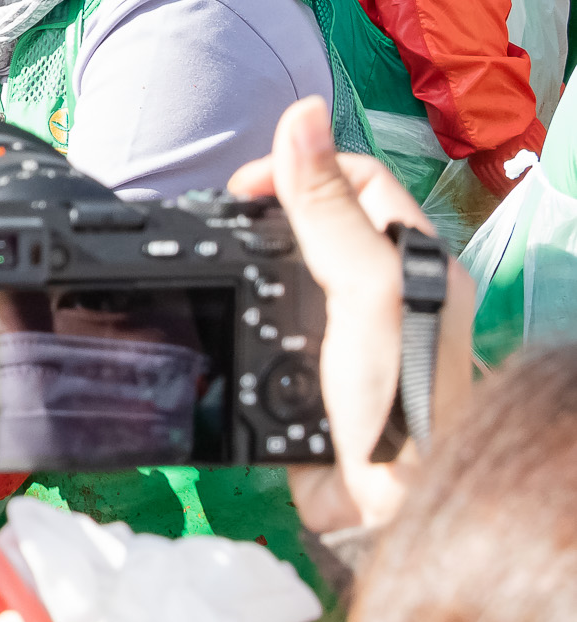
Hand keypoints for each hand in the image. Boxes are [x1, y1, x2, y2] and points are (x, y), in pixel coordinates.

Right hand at [226, 96, 475, 533]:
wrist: (390, 504)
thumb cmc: (405, 399)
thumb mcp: (362, 286)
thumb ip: (327, 207)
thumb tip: (300, 116)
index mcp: (409, 254)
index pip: (353, 174)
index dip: (298, 167)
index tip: (245, 190)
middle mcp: (381, 286)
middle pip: (313, 218)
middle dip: (264, 214)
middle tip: (222, 228)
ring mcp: (343, 329)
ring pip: (283, 270)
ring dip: (245, 268)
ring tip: (211, 271)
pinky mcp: (307, 371)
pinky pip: (263, 326)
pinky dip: (238, 320)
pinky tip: (220, 324)